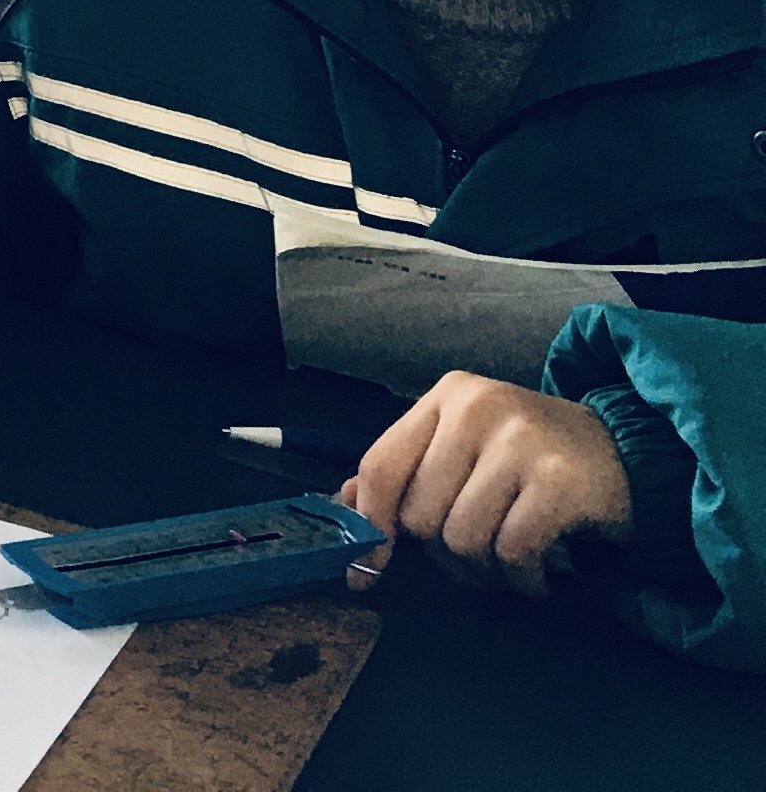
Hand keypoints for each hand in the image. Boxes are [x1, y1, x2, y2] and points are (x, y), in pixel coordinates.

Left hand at [345, 373, 633, 598]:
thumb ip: (408, 472)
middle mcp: (477, 409)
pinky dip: (524, 578)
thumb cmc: (534, 459)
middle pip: (420, 514)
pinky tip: (541, 573)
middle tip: (480, 555)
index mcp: (446, 397)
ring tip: (513, 560)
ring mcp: (520, 442)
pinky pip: (512, 553)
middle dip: (445, 553)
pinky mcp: (559, 481)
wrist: (628, 459)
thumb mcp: (465, 449)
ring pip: (462, 539)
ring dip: (487, 569)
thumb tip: (346, 503)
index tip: (367, 566)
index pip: (381, 464)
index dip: (370, 522)